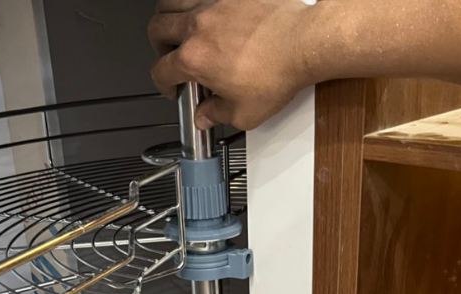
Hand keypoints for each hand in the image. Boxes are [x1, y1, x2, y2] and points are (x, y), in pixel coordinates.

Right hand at [148, 0, 317, 129]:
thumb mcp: (244, 113)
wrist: (303, 43)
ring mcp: (214, 4)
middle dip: (158, 46)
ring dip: (169, 16)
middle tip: (169, 56)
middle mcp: (198, 26)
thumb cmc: (278, 72)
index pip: (161, 71)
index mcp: (194, 58)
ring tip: (178, 28)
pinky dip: (198, 3)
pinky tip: (207, 13)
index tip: (173, 88)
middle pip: (157, 28)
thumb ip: (217, 114)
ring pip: (172, 1)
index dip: (163, 84)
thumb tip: (206, 116)